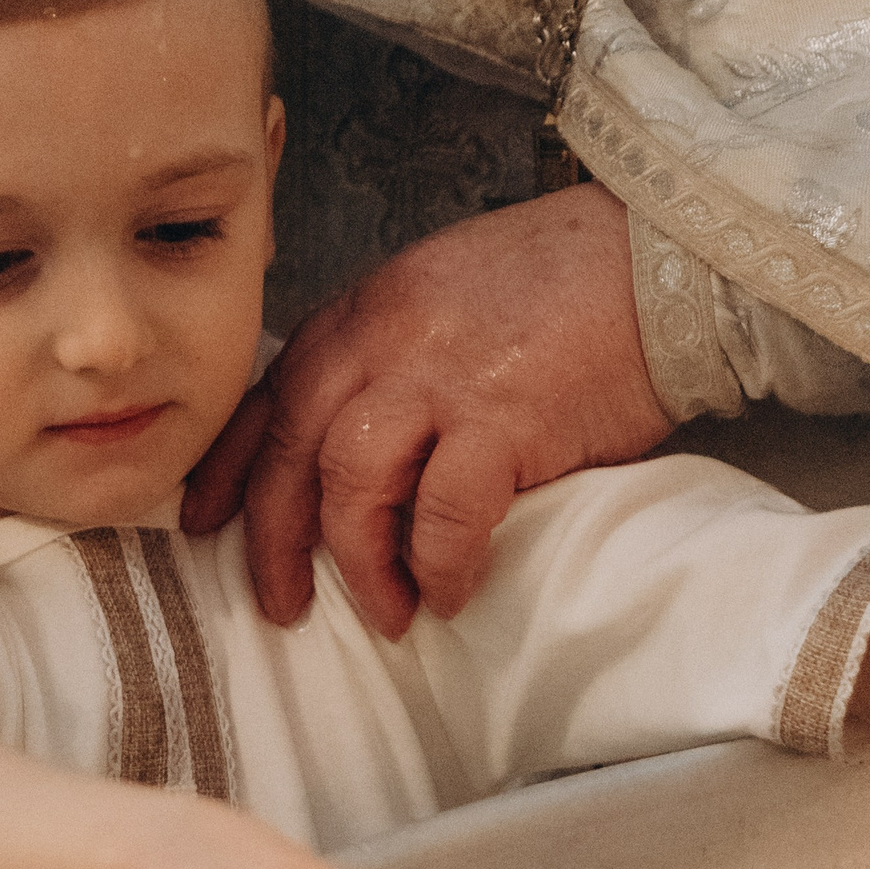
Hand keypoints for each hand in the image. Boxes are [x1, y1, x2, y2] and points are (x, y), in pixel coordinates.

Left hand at [182, 182, 671, 636]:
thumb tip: (364, 435)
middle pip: (292, 449)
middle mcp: (385, 341)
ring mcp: (440, 378)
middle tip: (280, 603)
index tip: (207, 520)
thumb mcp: (447, 292)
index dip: (230, 466)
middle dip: (274, 539)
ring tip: (387, 611)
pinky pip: (445, 513)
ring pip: (350, 485)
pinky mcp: (503, 418)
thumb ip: (393, 350)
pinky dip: (440, 562)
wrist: (662, 257)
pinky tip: (452, 590)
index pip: (269, 394)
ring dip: (359, 562)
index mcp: (366, 311)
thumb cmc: (571, 281)